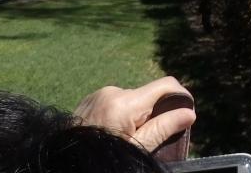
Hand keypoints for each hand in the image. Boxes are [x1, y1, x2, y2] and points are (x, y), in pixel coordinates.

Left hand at [73, 76, 195, 151]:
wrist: (60, 165)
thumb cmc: (102, 159)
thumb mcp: (137, 149)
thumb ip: (163, 128)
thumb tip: (189, 113)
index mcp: (124, 103)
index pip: (166, 85)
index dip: (180, 98)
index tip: (184, 116)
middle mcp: (112, 92)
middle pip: (148, 95)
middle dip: (155, 113)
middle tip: (150, 138)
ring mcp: (98, 95)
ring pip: (132, 100)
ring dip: (137, 115)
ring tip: (127, 139)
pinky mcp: (89, 101)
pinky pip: (115, 102)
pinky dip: (121, 115)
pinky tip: (113, 133)